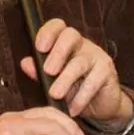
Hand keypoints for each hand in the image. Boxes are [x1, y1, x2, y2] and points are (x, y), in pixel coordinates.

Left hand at [19, 18, 133, 127]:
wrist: (99, 105)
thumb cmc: (72, 87)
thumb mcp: (52, 80)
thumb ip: (38, 71)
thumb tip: (25, 63)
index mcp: (65, 42)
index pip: (57, 26)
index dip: (48, 32)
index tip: (39, 47)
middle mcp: (82, 44)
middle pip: (70, 36)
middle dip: (57, 53)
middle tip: (48, 71)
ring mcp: (96, 56)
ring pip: (80, 62)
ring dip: (65, 80)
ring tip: (55, 94)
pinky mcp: (108, 72)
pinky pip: (94, 82)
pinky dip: (81, 97)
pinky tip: (72, 108)